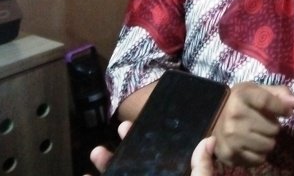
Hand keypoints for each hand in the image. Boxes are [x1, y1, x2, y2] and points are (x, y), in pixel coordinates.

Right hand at [85, 122, 215, 175]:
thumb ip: (202, 170)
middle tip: (121, 128)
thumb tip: (208, 140)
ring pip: (120, 175)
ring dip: (108, 164)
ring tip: (96, 152)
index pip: (163, 158)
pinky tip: (84, 175)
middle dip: (128, 147)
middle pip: (140, 165)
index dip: (152, 141)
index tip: (143, 123)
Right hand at [211, 82, 293, 166]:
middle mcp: (234, 116)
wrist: (211, 117)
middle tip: (261, 123)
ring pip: (269, 145)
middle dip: (272, 126)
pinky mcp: (229, 154)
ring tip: (257, 133)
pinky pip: (259, 159)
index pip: (270, 102)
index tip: (286, 112)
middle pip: (273, 128)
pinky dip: (259, 154)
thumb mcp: (255, 90)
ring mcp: (231, 137)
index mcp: (241, 96)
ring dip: (267, 140)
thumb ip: (278, 94)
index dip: (282, 108)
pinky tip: (250, 144)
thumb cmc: (238, 102)